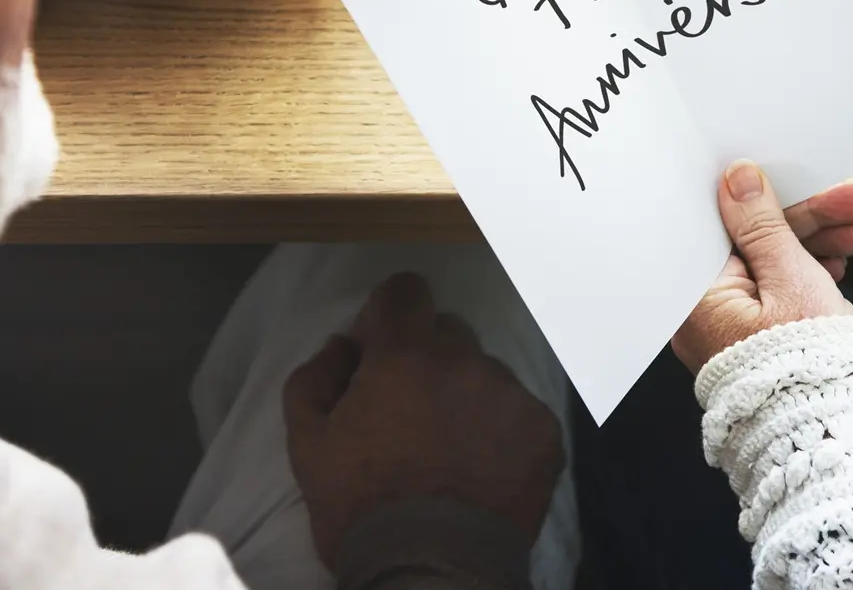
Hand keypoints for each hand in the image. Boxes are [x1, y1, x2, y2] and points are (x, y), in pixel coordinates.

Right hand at [283, 273, 564, 566]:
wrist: (432, 574)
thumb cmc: (360, 508)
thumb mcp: (308, 445)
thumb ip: (316, 377)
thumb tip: (344, 345)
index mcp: (405, 354)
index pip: (404, 290)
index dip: (388, 316)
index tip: (379, 353)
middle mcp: (466, 360)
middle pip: (446, 332)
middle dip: (426, 358)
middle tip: (409, 414)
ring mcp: (512, 394)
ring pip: (485, 373)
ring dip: (465, 396)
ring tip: (450, 452)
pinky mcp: (545, 432)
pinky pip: (519, 412)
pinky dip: (500, 432)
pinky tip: (482, 471)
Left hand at [672, 161, 852, 373]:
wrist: (835, 437)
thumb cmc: (807, 364)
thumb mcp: (791, 279)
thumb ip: (764, 225)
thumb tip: (737, 176)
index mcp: (695, 295)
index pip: (727, 224)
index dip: (769, 194)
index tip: (800, 175)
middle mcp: (704, 311)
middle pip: (755, 242)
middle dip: (811, 219)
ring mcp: (731, 327)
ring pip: (774, 264)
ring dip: (820, 241)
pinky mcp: (757, 338)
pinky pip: (779, 291)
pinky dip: (811, 272)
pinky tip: (842, 258)